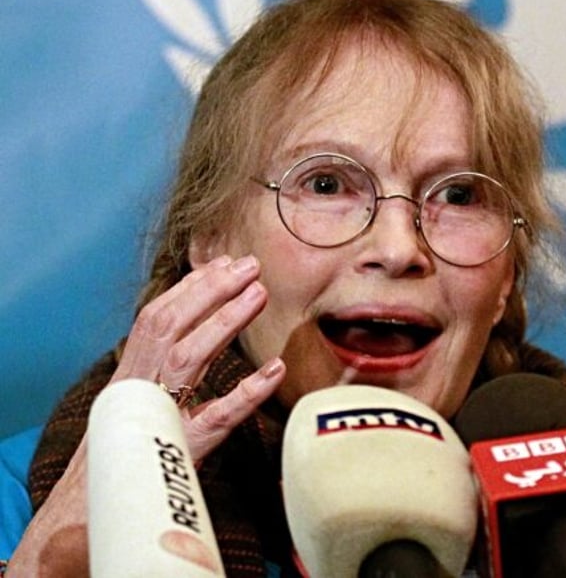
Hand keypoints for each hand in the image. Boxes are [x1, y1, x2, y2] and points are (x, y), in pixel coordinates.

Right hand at [9, 255, 284, 574]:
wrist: (99, 495)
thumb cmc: (131, 432)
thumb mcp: (144, 384)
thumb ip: (169, 350)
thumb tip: (201, 304)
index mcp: (134, 369)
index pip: (159, 316)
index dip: (191, 286)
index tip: (223, 261)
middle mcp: (142, 384)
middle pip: (172, 327)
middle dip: (210, 291)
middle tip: (251, 266)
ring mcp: (161, 412)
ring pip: (191, 358)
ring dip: (224, 322)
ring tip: (259, 295)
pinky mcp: (185, 445)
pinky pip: (219, 415)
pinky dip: (248, 391)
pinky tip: (276, 370)